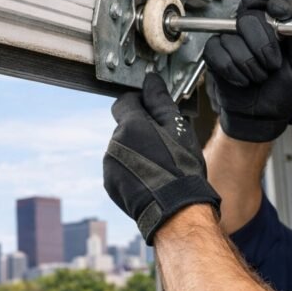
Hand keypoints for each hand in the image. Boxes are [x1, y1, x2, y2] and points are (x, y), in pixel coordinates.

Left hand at [104, 73, 220, 243]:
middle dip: (140, 130)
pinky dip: (131, 170)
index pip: (124, 101)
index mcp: (130, 126)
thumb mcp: (177, 128)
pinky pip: (119, 168)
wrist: (176, 211)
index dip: (140, 103)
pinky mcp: (110, 184)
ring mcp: (110, 165)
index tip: (154, 113)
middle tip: (163, 144)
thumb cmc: (181, 168)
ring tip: (158, 165)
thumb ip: (160, 100)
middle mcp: (114, 144)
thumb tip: (150, 79)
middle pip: (124, 126)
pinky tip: (150, 178)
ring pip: (122, 148)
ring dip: (136, 151)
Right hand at [204, 0, 291, 141]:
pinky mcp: (214, 53)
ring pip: (232, 37)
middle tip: (272, 65)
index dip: (274, 6)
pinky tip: (242, 80)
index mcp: (277, 28)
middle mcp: (253, 29)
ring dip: (249, 64)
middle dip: (263, 44)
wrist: (262, 116)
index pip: (272, 2)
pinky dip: (232, 70)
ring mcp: (231, 40)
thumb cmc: (283, 92)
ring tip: (258, 77)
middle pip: (249, 17)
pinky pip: (217, 52)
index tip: (280, 16)